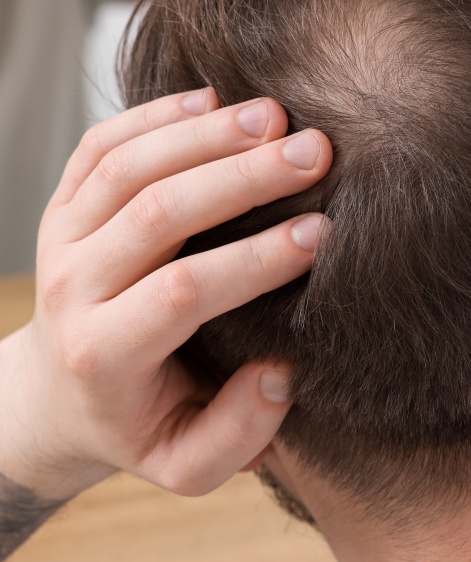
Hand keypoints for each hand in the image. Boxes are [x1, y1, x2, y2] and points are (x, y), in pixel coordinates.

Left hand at [0, 89, 331, 500]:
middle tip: (316, 152)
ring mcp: (61, 239)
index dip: (254, 260)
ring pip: (126, 167)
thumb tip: (281, 371)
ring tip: (277, 116)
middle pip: (155, 213)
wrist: (56, 395)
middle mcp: (75, 288)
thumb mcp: (186, 464)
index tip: (322, 233)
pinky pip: (99, 145)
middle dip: (242, 178)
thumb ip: (238, 434)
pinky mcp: (62, 205)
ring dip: (205, 134)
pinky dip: (155, 114)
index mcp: (105, 354)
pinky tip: (215, 98)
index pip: (183, 293)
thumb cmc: (139, 425)